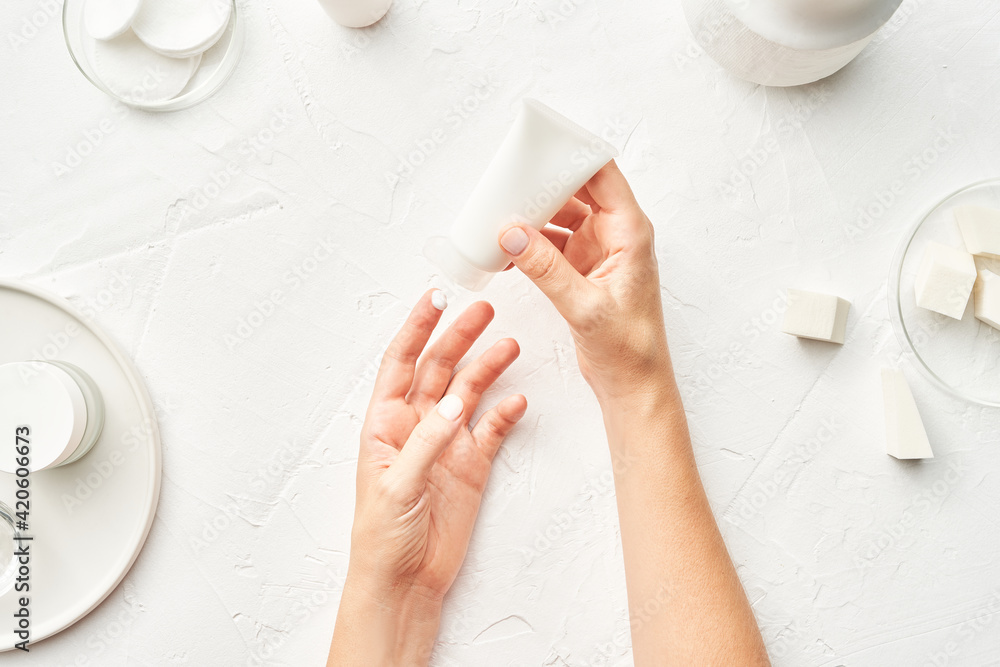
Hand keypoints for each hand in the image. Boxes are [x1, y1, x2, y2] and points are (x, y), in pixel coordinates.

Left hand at [329, 290, 525, 665]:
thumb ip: (426, 443)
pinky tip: (517, 399)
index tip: (436, 298)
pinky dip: (505, 412)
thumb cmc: (381, 535)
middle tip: (483, 312)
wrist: (404, 580)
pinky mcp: (471, 464)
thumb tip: (454, 404)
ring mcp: (446, 443)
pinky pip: (491, 429)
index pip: (400, 363)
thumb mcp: (395, 486)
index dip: (416, 329)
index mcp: (385, 423)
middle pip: (439, 368)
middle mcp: (417, 425)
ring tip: (510, 346)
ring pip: (469, 392)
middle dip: (459, 337)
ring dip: (487, 367)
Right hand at [498, 160, 671, 404]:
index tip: (540, 146)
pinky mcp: (582, 269)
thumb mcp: (584, 307)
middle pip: (577, 190)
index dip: (572, 156)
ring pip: (560, 216)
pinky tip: (505, 249)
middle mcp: (615, 235)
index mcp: (629, 233)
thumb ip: (546, 269)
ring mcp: (597, 250)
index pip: (602, 176)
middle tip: (507, 181)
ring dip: (532, 215)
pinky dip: (529, 244)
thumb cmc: (629, 348)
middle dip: (542, 183)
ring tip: (499, 215)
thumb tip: (511, 234)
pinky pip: (551, 244)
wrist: (633, 384)